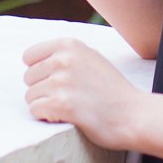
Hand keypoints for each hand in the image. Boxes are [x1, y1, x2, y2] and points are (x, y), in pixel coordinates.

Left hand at [23, 37, 144, 152]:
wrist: (134, 115)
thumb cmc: (112, 91)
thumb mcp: (91, 59)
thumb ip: (66, 55)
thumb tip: (31, 59)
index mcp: (69, 45)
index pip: (29, 57)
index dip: (41, 73)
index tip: (59, 82)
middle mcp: (64, 59)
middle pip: (28, 78)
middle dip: (43, 90)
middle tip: (69, 97)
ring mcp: (62, 81)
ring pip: (30, 96)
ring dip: (46, 105)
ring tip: (70, 107)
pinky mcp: (61, 104)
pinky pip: (35, 111)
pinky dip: (47, 117)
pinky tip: (67, 117)